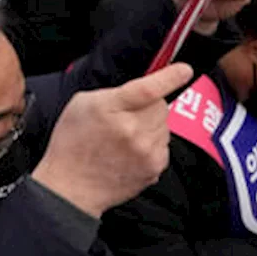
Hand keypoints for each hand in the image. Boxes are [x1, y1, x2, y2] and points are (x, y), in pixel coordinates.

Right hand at [32, 63, 193, 217]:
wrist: (71, 185)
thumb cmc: (72, 142)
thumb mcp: (82, 104)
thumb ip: (112, 93)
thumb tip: (142, 88)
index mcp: (110, 108)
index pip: (148, 89)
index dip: (169, 77)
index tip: (184, 70)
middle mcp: (131, 130)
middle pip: (161, 105)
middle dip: (149, 105)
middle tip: (127, 115)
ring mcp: (145, 151)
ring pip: (165, 125)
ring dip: (151, 126)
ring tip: (125, 137)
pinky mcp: (154, 168)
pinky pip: (164, 145)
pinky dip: (152, 144)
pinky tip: (131, 151)